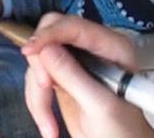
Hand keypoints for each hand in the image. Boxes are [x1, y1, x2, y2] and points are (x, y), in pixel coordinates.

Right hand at [22, 13, 153, 137]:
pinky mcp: (61, 76)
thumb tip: (45, 50)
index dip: (49, 34)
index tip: (30, 52)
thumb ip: (73, 76)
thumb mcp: (100, 106)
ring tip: (49, 125)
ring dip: (37, 92)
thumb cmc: (123, 132)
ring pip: (38, 60)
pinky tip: (49, 124)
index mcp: (111, 46)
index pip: (74, 26)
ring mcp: (75, 61)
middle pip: (50, 34)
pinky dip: (36, 101)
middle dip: (41, 64)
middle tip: (45, 88)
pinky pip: (36, 78)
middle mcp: (92, 48)